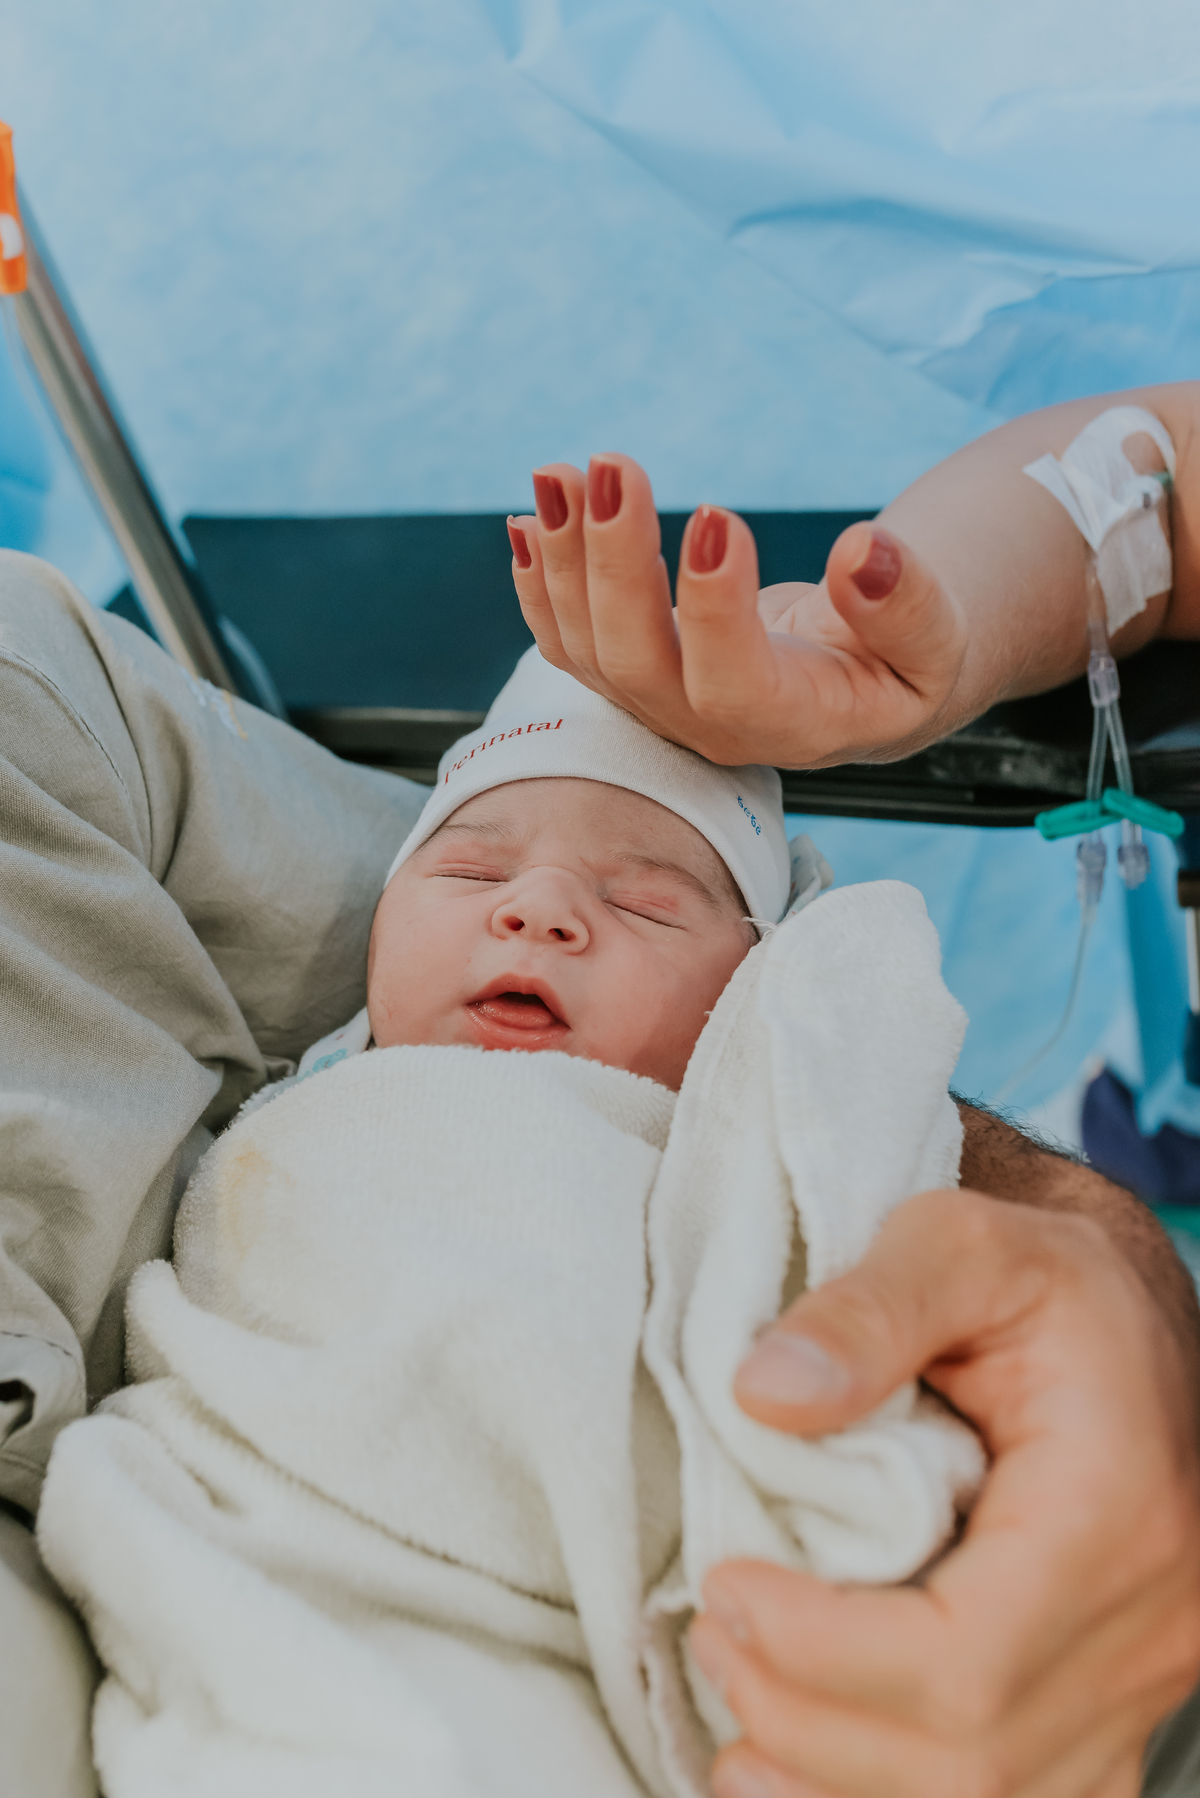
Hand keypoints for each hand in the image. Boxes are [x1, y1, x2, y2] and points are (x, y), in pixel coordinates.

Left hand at [506, 454, 967, 768]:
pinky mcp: (630, 675)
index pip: (732, 680)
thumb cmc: (905, 662)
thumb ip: (909, 608)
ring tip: (560, 472)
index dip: (713, 606)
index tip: (715, 513)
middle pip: (635, 663)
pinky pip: (567, 639)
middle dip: (614, 563)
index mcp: (791, 724)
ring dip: (565, 559)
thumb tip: (862, 551)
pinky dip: (540, 579)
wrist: (864, 684)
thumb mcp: (938, 645)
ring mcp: (659, 705)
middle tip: (611, 467)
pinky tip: (530, 516)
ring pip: (587, 648)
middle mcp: (708, 726)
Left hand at [688, 1189, 1199, 1797]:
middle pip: (969, 1761)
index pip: (965, 1659)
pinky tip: (801, 1770)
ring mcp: (1143, 1683)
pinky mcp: (1113, 1708)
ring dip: (838, 1782)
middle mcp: (1152, 1623)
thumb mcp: (956, 1240)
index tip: (725, 1585)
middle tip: (713, 1630)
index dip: (823, 1652)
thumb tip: (761, 1396)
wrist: (1123, 1316)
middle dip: (809, 1716)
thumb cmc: (1039, 1276)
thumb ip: (866, 1309)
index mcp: (1117, 1509)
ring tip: (738, 1704)